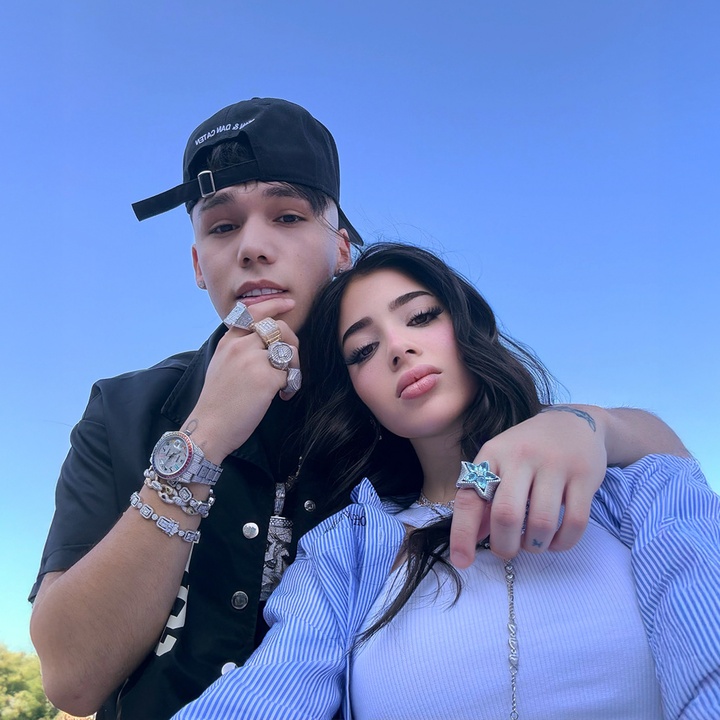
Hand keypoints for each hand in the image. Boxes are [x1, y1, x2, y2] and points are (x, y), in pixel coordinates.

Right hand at [183, 297, 299, 463]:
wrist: (209, 427)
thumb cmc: (217, 402)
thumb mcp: (222, 365)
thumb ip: (240, 349)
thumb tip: (265, 342)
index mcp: (229, 341)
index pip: (254, 312)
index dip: (275, 304)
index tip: (289, 303)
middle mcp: (240, 346)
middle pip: (279, 328)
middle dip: (293, 342)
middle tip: (290, 363)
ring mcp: (253, 361)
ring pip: (289, 350)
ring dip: (294, 367)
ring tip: (284, 384)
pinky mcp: (266, 379)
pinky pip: (290, 374)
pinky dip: (291, 386)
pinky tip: (282, 397)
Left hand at [449, 406, 606, 566]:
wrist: (574, 421)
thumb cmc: (528, 448)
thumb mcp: (500, 463)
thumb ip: (485, 498)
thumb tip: (472, 539)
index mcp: (493, 454)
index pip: (470, 497)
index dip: (463, 533)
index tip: (462, 561)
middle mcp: (521, 456)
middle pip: (506, 515)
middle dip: (504, 546)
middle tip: (508, 550)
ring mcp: (555, 464)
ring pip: (542, 523)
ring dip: (535, 546)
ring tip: (533, 543)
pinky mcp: (585, 475)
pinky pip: (575, 522)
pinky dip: (563, 543)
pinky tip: (555, 541)